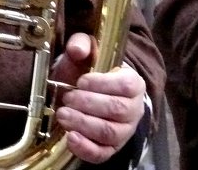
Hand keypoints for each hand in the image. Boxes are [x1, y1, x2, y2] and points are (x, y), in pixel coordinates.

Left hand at [50, 32, 145, 163]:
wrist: (86, 93)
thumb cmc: (88, 71)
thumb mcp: (85, 52)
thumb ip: (82, 44)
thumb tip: (77, 49)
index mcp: (132, 82)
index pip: (125, 85)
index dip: (102, 84)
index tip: (81, 81)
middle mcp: (133, 109)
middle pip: (117, 110)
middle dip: (88, 104)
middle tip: (67, 98)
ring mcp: (123, 131)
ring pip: (109, 132)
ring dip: (84, 124)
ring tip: (63, 115)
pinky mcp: (111, 148)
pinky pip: (102, 154)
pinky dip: (86, 148)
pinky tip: (70, 137)